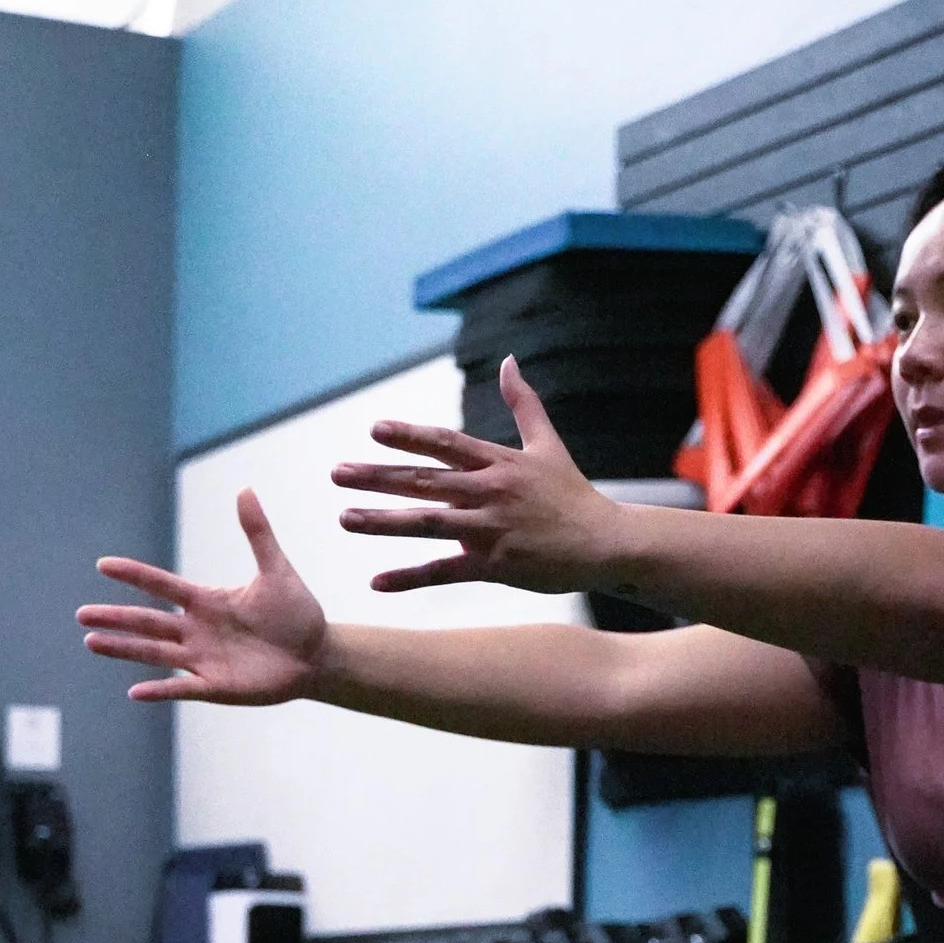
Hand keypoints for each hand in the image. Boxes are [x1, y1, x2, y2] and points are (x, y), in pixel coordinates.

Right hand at [77, 489, 326, 703]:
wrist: (316, 656)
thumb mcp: (276, 570)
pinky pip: (182, 688)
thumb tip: (244, 489)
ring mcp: (203, 659)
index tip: (104, 565)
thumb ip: (257, 533)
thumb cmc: (297, 613)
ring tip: (92, 642)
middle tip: (81, 615)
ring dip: (123, 649)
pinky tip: (134, 691)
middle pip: (147, 622)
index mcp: (206, 601)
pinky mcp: (216, 686)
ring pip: (154, 652)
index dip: (134, 575)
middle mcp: (196, 630)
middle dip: (115, 618)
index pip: (161, 585)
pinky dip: (160, 689)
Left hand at [330, 357, 624, 594]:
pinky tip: (377, 581)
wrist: (606, 543)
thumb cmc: (572, 494)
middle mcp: (490, 492)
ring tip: (345, 518)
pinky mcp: (495, 566)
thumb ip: (523, 403)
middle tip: (337, 473)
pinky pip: (445, 572)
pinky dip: (410, 577)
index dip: (410, 436)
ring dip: (384, 522)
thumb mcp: (548, 444)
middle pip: (426, 481)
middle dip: (378, 477)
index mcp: (499, 463)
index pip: (446, 444)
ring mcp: (491, 530)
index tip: (375, 430)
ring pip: (428, 524)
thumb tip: (509, 361)